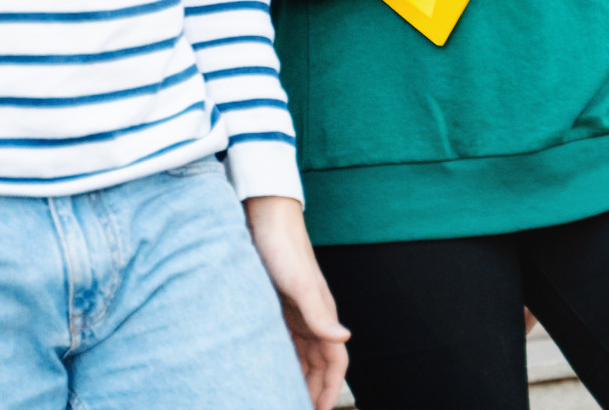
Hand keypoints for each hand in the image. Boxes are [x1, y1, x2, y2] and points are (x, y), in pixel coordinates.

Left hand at [244, 196, 349, 409]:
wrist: (265, 217)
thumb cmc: (284, 248)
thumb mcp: (301, 284)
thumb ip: (320, 313)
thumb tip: (343, 339)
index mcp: (323, 314)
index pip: (335, 361)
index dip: (332, 387)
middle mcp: (312, 317)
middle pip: (319, 364)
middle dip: (316, 390)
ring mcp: (294, 313)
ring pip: (302, 356)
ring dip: (300, 378)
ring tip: (286, 398)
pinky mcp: (277, 306)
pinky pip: (285, 343)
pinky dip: (283, 361)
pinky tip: (270, 371)